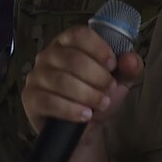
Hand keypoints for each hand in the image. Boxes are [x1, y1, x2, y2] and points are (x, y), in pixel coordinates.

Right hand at [19, 24, 142, 134]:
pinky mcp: (30, 98)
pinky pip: (49, 101)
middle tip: (109, 89)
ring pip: (62, 81)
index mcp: (68, 43)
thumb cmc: (96, 95)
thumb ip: (129, 68)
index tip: (112, 65)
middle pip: (72, 58)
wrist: (83, 126)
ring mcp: (36, 76)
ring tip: (101, 104)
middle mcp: (48, 55)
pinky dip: (70, 109)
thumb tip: (130, 59)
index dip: (98, 48)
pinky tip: (85, 115)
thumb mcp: (118, 80)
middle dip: (96, 76)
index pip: (78, 34)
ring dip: (86, 94)